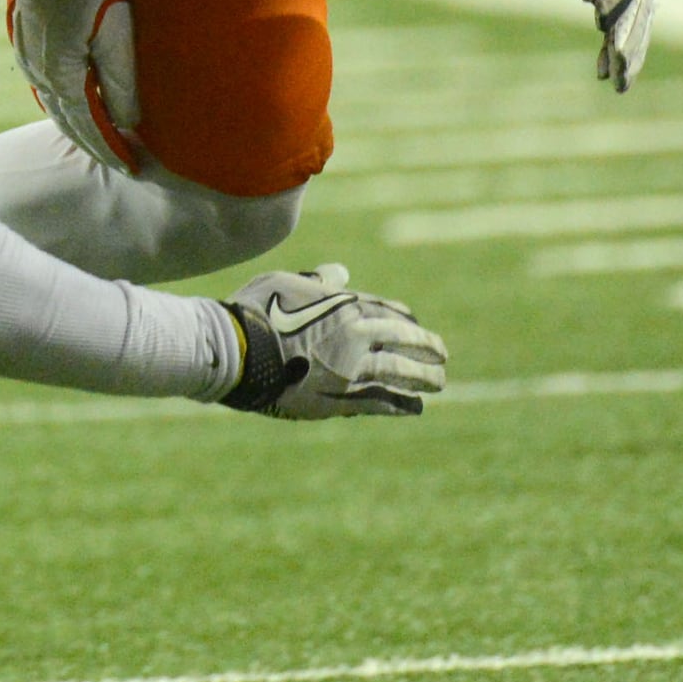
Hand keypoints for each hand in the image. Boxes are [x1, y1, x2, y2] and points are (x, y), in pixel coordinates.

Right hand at [5, 0, 143, 172]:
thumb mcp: (116, 35)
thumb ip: (121, 83)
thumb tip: (128, 123)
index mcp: (61, 77)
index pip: (87, 126)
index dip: (109, 148)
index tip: (130, 167)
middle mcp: (38, 73)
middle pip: (67, 119)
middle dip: (93, 142)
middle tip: (118, 160)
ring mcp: (26, 56)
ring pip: (53, 102)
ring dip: (76, 122)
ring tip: (99, 137)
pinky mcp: (24, 39)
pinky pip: (44, 83)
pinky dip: (63, 100)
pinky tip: (73, 102)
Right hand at [219, 265, 446, 416]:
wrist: (239, 351)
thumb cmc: (258, 309)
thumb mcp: (288, 281)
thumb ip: (320, 280)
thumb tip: (342, 274)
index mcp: (346, 305)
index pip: (390, 312)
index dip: (408, 321)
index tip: (417, 325)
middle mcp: (357, 336)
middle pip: (405, 343)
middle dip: (427, 349)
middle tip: (443, 356)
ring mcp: (351, 370)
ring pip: (399, 375)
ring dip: (423, 379)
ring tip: (438, 384)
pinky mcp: (339, 399)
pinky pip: (379, 402)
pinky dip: (399, 404)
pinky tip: (413, 408)